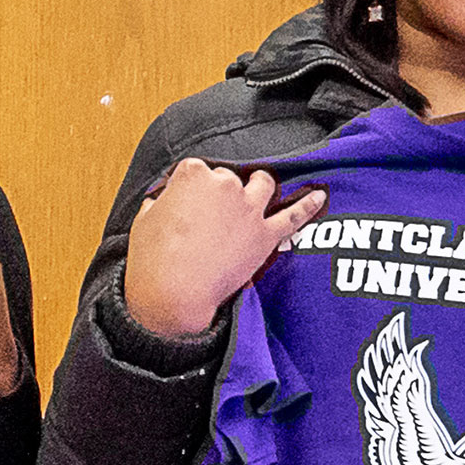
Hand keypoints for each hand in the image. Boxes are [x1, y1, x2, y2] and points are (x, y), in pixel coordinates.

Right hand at [117, 160, 327, 337]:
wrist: (175, 294)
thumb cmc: (153, 260)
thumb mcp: (143, 222)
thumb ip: (157, 204)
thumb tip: (161, 202)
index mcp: (193, 176)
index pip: (196, 170)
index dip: (190, 187)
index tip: (185, 202)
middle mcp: (225, 185)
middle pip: (229, 177)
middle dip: (221, 192)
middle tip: (210, 215)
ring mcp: (248, 208)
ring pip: (263, 183)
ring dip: (260, 184)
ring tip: (258, 188)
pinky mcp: (265, 234)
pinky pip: (294, 216)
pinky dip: (308, 205)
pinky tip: (321, 196)